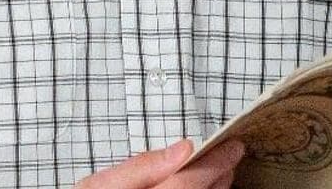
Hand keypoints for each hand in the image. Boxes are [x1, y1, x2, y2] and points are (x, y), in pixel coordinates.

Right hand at [76, 138, 244, 188]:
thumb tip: (183, 148)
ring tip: (222, 170)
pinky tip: (206, 187)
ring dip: (215, 188)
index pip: (187, 182)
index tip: (232, 146)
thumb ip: (140, 167)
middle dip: (219, 174)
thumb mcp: (99, 185)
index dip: (213, 163)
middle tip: (231, 153)